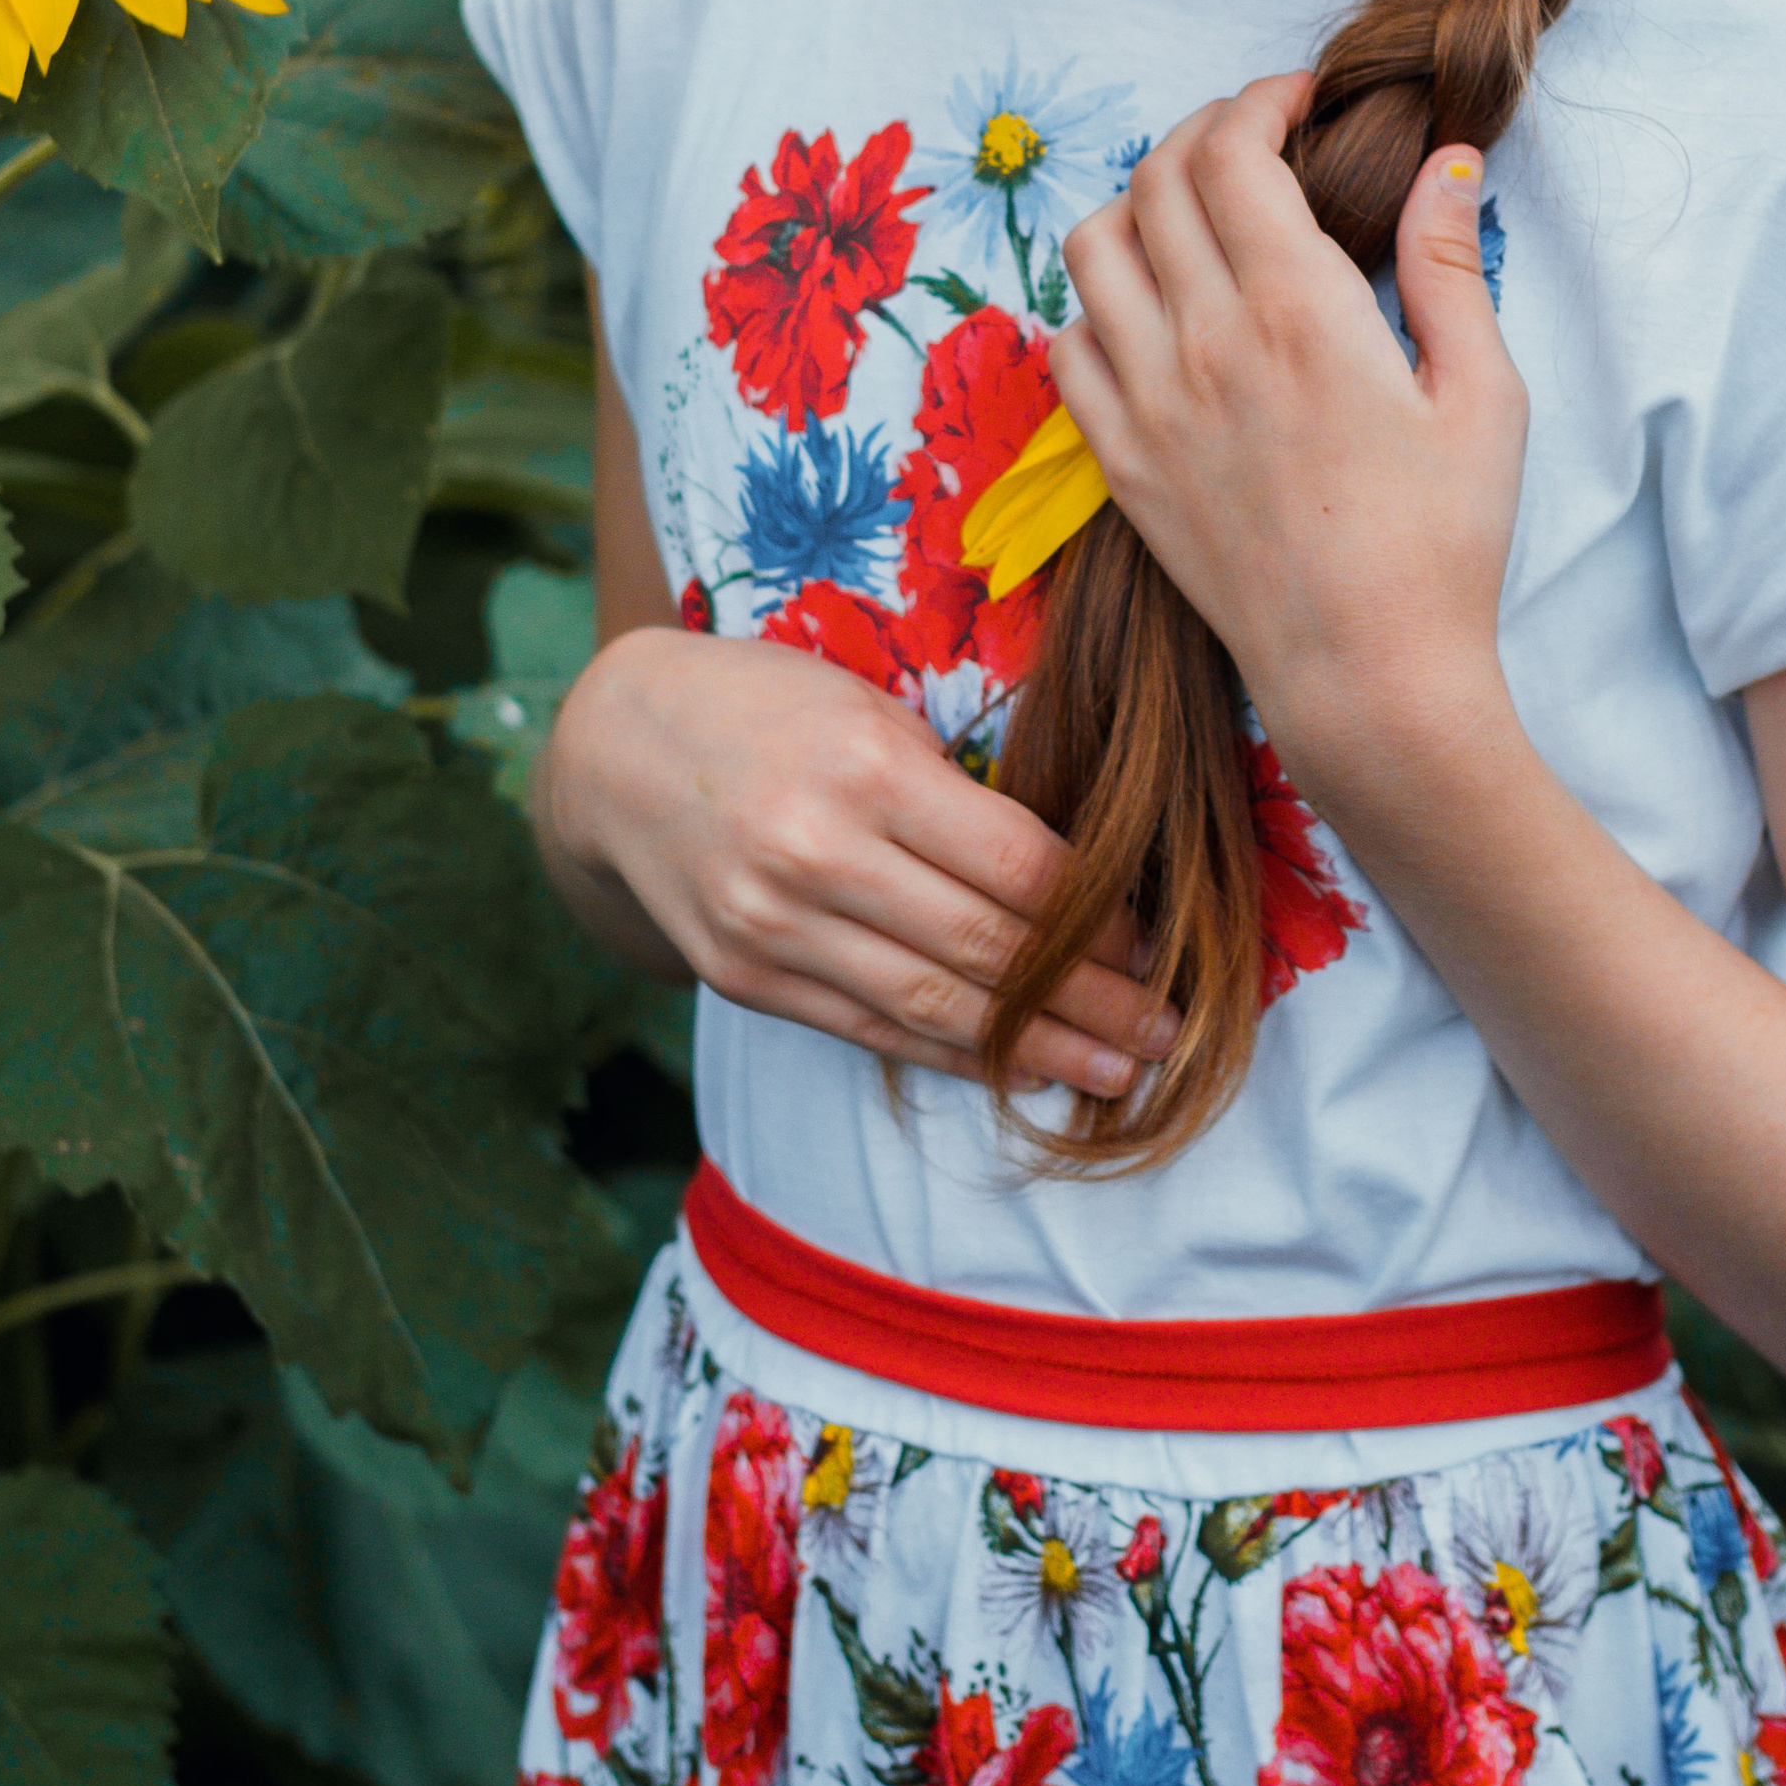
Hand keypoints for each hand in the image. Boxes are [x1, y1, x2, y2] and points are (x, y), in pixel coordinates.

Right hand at [537, 625, 1177, 1098]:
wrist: (613, 753)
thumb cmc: (770, 710)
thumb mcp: (869, 711)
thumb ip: (956, 794)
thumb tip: (1078, 887)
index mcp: (866, 769)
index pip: (1019, 868)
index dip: (1102, 921)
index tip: (1161, 947)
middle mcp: (817, 856)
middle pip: (989, 949)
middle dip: (1095, 1004)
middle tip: (1171, 1035)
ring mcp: (775, 928)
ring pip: (935, 1009)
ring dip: (1040, 1052)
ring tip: (1117, 1075)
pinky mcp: (748, 978)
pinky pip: (872, 1030)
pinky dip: (953, 1058)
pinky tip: (1017, 1070)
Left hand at [1049, 77, 1528, 805]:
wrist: (1369, 677)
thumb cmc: (1445, 542)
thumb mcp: (1484, 394)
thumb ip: (1449, 265)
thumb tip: (1447, 160)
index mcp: (1300, 311)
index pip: (1233, 152)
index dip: (1258, 101)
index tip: (1295, 101)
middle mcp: (1206, 343)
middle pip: (1156, 179)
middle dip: (1201, 133)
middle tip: (1251, 142)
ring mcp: (1149, 404)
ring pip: (1091, 249)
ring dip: (1137, 206)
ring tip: (1191, 215)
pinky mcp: (1120, 463)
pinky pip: (1066, 347)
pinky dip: (1095, 305)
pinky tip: (1150, 312)